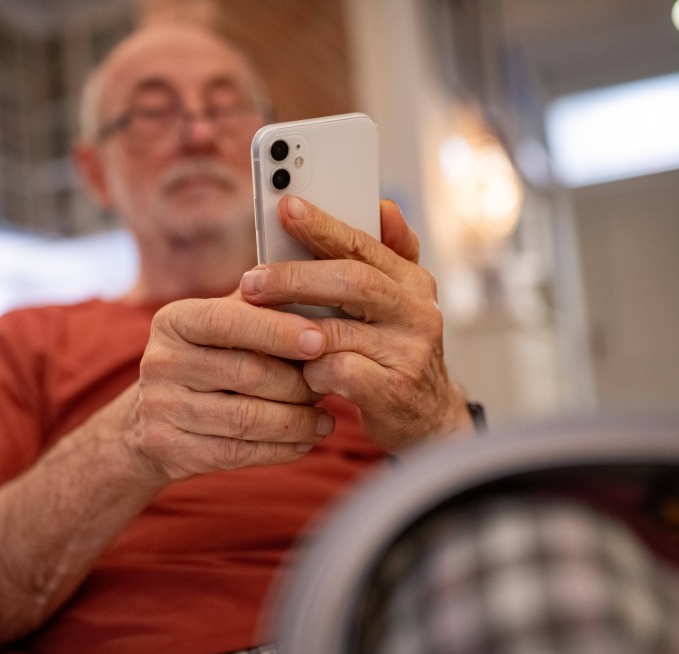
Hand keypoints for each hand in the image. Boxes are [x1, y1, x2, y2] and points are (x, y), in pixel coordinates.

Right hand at [127, 295, 335, 480]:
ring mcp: (161, 408)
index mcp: (174, 321)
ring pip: (246, 418)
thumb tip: (314, 291)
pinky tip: (304, 441)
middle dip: (297, 383)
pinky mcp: (170, 448)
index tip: (321, 341)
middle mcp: (160, 361)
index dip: (277, 331)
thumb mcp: (220, 327)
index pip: (228, 321)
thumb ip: (258, 308)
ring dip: (296, 421)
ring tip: (325, 420)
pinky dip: (280, 449)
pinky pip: (238, 452)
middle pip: (246, 373)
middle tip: (330, 385)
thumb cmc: (206, 362)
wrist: (150, 422)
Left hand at [239, 195, 471, 450]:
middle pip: (352, 281)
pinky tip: (297, 372)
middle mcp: (419, 313)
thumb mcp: (398, 303)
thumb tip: (384, 207)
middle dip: (295, 278)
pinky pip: (339, 372)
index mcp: (414, 283)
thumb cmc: (395, 354)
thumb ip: (389, 257)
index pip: (364, 245)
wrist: (428, 420)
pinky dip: (311, 370)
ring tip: (259, 327)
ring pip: (338, 330)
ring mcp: (410, 353)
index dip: (323, 226)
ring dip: (292, 329)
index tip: (285, 208)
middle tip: (251, 281)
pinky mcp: (395, 392)